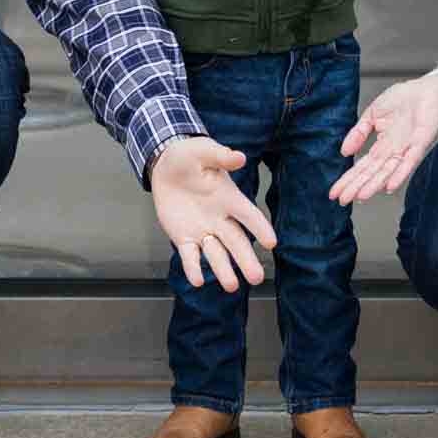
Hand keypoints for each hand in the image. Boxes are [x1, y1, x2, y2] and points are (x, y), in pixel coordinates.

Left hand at [150, 136, 278, 290]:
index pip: (248, 215)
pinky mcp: (184, 238)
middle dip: (246, 260)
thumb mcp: (203, 151)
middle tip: (257, 278)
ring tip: (231, 286)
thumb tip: (239, 157)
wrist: (165, 166)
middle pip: (236, 242)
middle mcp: (220, 218)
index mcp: (229, 198)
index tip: (271, 243)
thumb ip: (220, 156)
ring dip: (223, 269)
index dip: (260, 227)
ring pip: (216, 253)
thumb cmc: (190, 156)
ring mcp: (202, 230)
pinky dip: (193, 268)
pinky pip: (190, 256)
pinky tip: (197, 281)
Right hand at [329, 73, 437, 204]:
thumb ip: (358, 133)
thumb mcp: (372, 115)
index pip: (362, 167)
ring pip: (388, 171)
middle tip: (342, 200)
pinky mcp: (420, 142)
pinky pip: (409, 161)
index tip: (334, 193)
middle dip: (356, 186)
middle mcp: (393, 151)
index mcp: (382, 146)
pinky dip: (400, 174)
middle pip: (372, 173)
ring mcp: (406, 148)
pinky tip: (390, 186)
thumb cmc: (402, 100)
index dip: (348, 179)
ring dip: (374, 184)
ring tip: (360, 197)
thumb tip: (343, 152)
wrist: (426, 88)